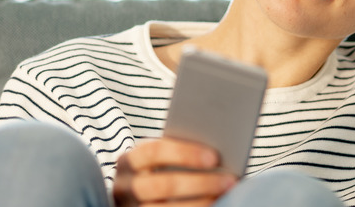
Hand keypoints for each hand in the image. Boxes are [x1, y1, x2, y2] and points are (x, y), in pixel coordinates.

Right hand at [113, 138, 236, 206]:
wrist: (135, 198)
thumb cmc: (157, 171)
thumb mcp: (160, 160)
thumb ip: (179, 154)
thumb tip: (217, 155)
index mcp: (130, 161)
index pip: (155, 151)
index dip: (184, 153)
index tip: (214, 157)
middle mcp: (125, 187)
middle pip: (162, 185)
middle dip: (198, 183)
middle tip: (229, 180)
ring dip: (199, 203)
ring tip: (225, 195)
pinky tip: (213, 206)